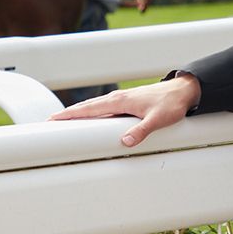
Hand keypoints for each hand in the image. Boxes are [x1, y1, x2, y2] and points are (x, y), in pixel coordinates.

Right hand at [49, 74, 201, 147]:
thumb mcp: (157, 120)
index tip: (52, 120)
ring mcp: (121, 99)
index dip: (70, 115)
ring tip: (63, 121)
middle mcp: (117, 98)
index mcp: (120, 101)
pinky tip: (90, 118)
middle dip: (67, 114)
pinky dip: (92, 112)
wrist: (183, 91)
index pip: (88, 109)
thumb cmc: (171, 104)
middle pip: (86, 107)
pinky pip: (104, 107)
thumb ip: (141, 131)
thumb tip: (125, 142)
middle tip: (49, 122)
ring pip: (94, 106)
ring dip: (78, 113)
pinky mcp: (127, 102)